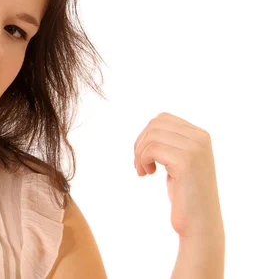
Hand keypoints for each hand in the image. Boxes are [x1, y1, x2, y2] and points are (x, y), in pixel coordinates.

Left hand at [133, 112, 223, 238]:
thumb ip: (171, 141)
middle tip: (140, 164)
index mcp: (201, 135)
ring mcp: (195, 149)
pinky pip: (151, 149)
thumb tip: (150, 126)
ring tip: (143, 170)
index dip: (147, 134)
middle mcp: (200, 138)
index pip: (163, 118)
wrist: (200, 222)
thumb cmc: (185, 194)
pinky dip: (142, 160)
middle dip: (141, 142)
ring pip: (151, 135)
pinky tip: (147, 174)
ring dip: (140, 153)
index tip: (145, 155)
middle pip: (155, 124)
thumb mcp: (180, 161)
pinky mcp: (185, 161)